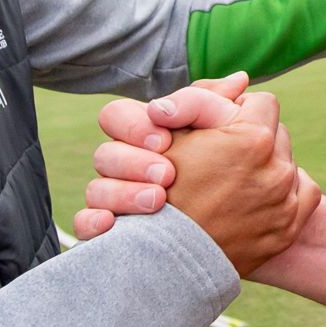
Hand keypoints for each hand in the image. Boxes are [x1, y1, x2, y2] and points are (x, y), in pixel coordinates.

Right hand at [73, 72, 247, 240]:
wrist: (226, 246)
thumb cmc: (229, 180)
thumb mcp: (234, 137)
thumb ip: (228, 108)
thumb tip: (240, 80)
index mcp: (146, 138)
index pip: (116, 116)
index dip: (134, 124)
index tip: (165, 140)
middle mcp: (127, 169)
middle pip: (104, 154)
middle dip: (134, 162)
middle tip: (167, 174)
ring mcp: (117, 204)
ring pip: (95, 190)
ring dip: (122, 193)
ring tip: (158, 200)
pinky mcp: (115, 238)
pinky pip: (85, 225)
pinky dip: (93, 223)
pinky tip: (111, 225)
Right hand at [165, 92, 321, 275]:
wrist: (164, 261)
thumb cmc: (161, 190)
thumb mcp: (173, 134)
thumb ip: (205, 98)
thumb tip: (242, 80)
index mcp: (252, 139)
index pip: (261, 102)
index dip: (237, 113)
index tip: (219, 130)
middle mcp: (277, 170)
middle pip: (276, 132)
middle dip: (253, 139)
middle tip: (224, 158)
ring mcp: (285, 202)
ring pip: (287, 162)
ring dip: (266, 165)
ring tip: (233, 181)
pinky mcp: (289, 228)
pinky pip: (302, 191)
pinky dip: (285, 191)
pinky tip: (256, 198)